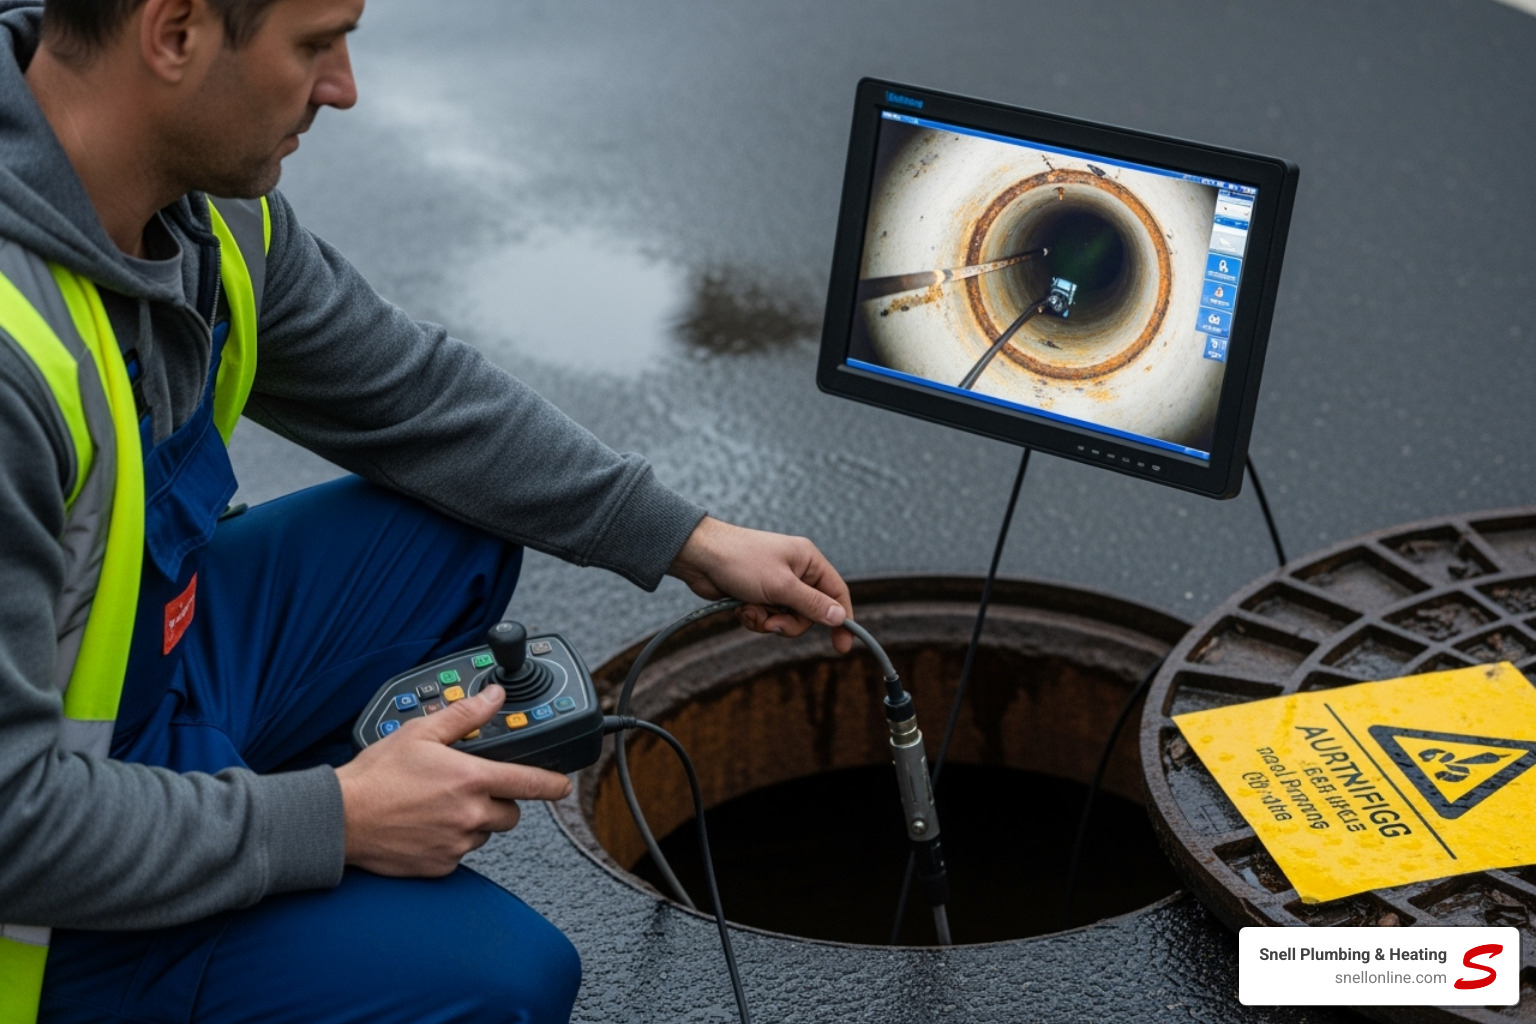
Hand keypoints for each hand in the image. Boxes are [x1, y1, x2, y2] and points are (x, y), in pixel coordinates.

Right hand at [335, 683, 571, 875]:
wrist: (340, 819)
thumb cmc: (376, 776)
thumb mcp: (421, 732)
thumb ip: (464, 715)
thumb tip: (494, 698)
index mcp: (471, 779)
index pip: (530, 783)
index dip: (554, 784)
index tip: (563, 785)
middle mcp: (470, 814)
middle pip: (511, 811)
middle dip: (501, 799)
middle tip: (472, 788)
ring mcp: (456, 844)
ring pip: (485, 832)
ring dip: (475, 819)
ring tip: (441, 805)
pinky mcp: (441, 866)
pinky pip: (461, 853)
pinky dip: (452, 840)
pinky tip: (427, 825)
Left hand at [668, 516, 854, 653]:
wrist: (700, 556)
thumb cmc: (742, 561)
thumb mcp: (781, 586)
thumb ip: (812, 604)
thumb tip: (840, 618)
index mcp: (808, 561)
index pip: (836, 593)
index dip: (842, 619)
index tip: (842, 646)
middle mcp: (796, 572)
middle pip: (810, 613)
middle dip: (789, 622)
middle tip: (772, 623)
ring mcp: (776, 584)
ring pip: (786, 618)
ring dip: (768, 621)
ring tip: (750, 611)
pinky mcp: (758, 594)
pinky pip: (767, 617)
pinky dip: (755, 618)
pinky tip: (741, 609)